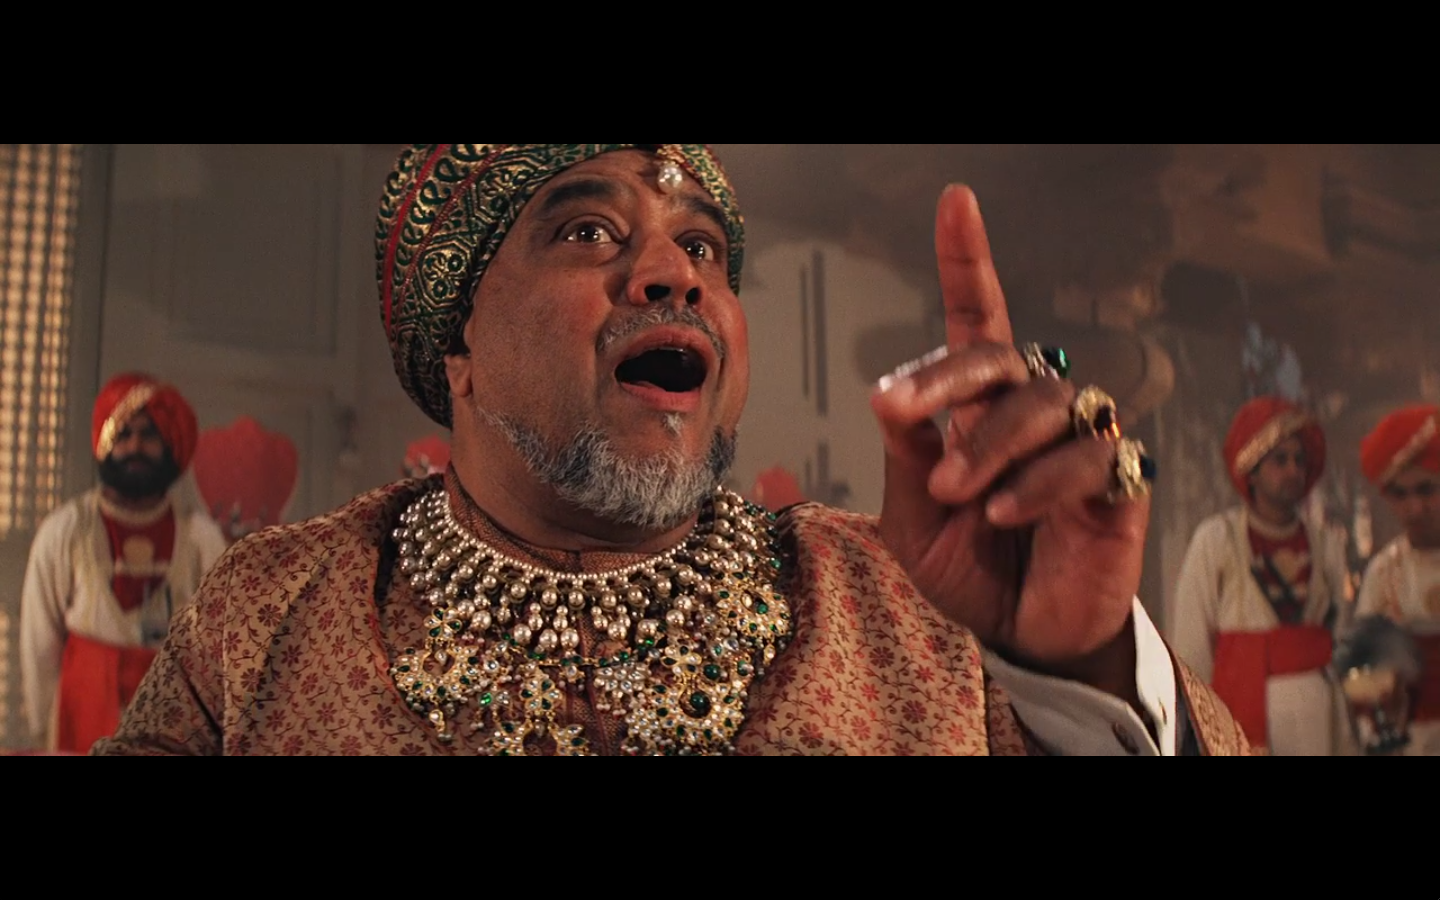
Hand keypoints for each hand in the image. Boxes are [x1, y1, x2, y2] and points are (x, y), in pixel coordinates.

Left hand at [870, 185, 1151, 695]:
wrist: (1022, 638)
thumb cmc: (970, 570)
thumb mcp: (913, 518)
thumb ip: (905, 457)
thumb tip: (888, 394)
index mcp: (977, 409)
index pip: (974, 321)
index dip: (966, 261)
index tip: (955, 201)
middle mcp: (1031, 410)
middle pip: (1000, 352)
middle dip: (945, 377)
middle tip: (899, 415)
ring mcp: (1078, 441)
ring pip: (1044, 401)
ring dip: (989, 444)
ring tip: (957, 496)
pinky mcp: (1118, 483)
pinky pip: (1087, 457)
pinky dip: (1038, 483)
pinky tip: (1004, 514)